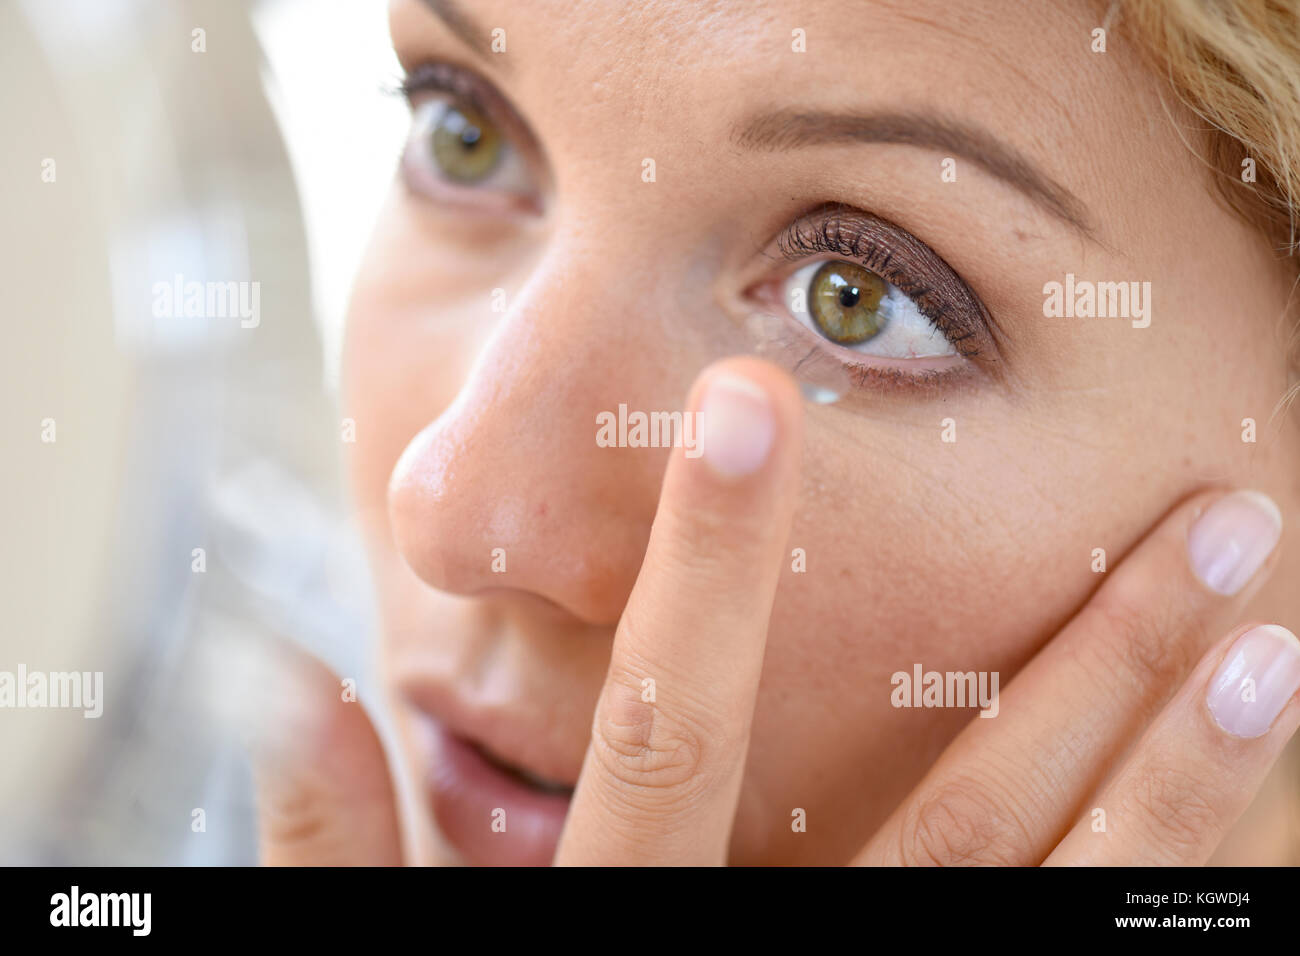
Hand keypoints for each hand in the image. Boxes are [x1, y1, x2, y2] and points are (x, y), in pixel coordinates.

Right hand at [253, 358, 1297, 864]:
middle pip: (961, 811)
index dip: (703, 563)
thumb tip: (294, 687)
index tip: (750, 408)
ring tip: (1271, 650)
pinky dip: (1162, 894)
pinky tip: (1239, 832)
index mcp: (637, 928)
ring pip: (1057, 899)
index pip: (672, 722)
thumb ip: (346, 849)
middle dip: (1087, 664)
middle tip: (1212, 526)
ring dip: (1174, 779)